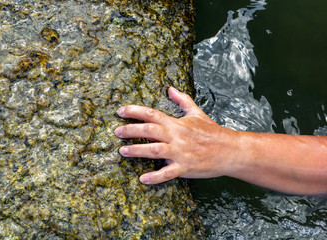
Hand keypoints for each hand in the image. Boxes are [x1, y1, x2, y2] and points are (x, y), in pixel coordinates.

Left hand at [115, 87, 241, 183]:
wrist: (230, 150)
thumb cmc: (213, 132)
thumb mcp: (197, 113)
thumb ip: (182, 100)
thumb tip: (170, 88)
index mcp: (177, 123)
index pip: (152, 114)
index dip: (135, 111)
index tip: (120, 111)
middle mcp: (176, 136)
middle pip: (149, 131)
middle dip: (131, 130)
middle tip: (117, 131)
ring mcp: (180, 152)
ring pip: (154, 150)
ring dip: (137, 150)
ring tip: (123, 151)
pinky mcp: (185, 167)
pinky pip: (167, 173)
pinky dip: (154, 176)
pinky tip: (142, 179)